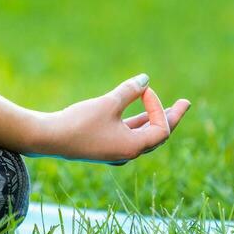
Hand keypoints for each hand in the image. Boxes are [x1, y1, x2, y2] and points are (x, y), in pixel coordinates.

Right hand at [29, 75, 190, 164]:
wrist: (48, 139)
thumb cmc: (79, 122)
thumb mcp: (107, 104)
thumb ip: (128, 91)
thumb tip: (146, 80)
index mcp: (133, 147)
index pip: (161, 128)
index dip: (158, 106)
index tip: (143, 90)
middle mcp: (127, 153)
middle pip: (157, 135)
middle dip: (170, 117)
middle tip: (185, 103)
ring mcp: (115, 153)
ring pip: (142, 136)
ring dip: (152, 120)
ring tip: (165, 108)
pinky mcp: (103, 148)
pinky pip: (128, 136)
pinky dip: (136, 123)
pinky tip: (136, 115)